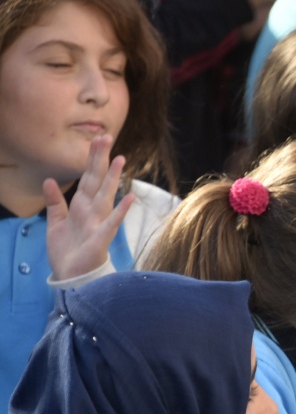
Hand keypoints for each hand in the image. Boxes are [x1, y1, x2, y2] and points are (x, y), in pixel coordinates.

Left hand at [44, 135, 132, 281]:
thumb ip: (54, 202)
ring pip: (105, 196)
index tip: (97, 139)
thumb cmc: (67, 251)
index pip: (87, 178)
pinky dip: (119, 211)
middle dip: (101, 159)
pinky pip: (111, 222)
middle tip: (106, 136)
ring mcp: (98, 223)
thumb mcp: (55, 223)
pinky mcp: (100, 239)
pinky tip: (128, 198)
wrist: (71, 277)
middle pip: (96, 181)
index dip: (92, 159)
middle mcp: (91, 211)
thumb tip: (49, 180)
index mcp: (81, 206)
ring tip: (120, 160)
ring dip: (112, 178)